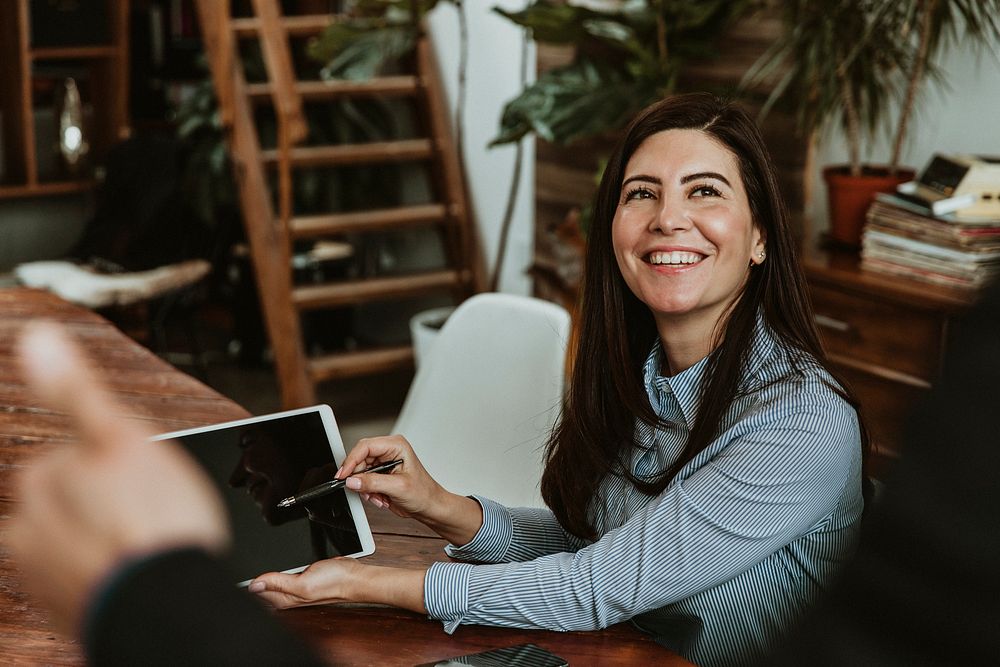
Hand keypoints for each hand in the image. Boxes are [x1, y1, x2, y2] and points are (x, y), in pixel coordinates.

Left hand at [8, 322, 229, 632]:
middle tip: (149, 511)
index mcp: (41, 482)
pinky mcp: (67, 611)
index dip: (116, 461)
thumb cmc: (154, 525)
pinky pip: (88, 580)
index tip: (143, 479)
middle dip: (104, 503)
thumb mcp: (122, 437)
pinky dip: (109, 575)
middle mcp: (28, 530)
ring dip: (108, 541)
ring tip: (147, 546)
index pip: (72, 457)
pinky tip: (138, 573)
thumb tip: (37, 337)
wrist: (166, 608)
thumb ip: (76, 391)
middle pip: (72, 501)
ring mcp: (46, 575)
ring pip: (82, 541)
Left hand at [248, 557, 361, 608]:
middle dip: (255, 576)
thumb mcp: (303, 583)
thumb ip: (278, 583)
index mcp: (284, 599)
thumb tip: (254, 585)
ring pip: (272, 579)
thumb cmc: (333, 583)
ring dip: (266, 571)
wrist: (352, 577)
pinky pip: (284, 573)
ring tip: (258, 560)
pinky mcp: (302, 577)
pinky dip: (279, 567)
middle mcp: (287, 594)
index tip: (244, 568)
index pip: (256, 591)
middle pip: (262, 586)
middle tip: (248, 562)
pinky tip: (278, 563)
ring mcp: (294, 586)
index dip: (249, 580)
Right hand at [339, 435, 482, 544]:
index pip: (365, 446)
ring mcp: (383, 463)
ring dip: (365, 488)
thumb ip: (373, 483)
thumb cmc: (424, 493)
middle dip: (359, 477)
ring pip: (359, 472)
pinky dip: (368, 492)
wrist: (429, 507)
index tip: (344, 475)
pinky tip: (380, 498)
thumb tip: (352, 480)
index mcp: (396, 446)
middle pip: (360, 458)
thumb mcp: (398, 487)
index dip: (352, 460)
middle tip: (360, 490)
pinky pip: (363, 481)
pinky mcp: (380, 474)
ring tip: (378, 497)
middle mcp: (388, 451)